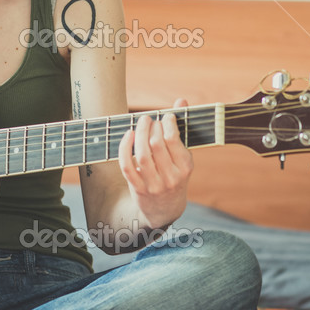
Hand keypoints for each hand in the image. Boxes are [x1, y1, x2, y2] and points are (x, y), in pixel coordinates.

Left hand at [118, 98, 192, 230]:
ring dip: (138, 133)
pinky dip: (124, 148)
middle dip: (151, 126)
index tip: (165, 116)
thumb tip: (181, 100)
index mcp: (185, 167)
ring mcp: (154, 185)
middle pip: (156, 145)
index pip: (173, 139)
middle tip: (149, 119)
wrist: (165, 209)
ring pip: (142, 154)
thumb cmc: (175, 174)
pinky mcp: (138, 189)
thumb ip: (180, 128)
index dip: (167, 123)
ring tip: (140, 123)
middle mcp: (171, 178)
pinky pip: (127, 166)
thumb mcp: (183, 155)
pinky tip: (128, 135)